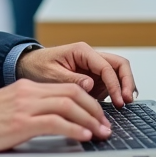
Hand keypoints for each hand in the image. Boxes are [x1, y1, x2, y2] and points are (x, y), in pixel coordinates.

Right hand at [0, 80, 110, 156]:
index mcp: (27, 88)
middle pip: (73, 92)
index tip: (98, 116)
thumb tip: (57, 124)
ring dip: (90, 119)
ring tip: (101, 133)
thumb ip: (31, 111)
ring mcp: (25, 106)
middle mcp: (28, 92)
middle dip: (94, 109)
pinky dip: (74, 128)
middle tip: (105, 125)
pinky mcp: (21, 122)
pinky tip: (84, 136)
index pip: (67, 87)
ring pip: (68, 105)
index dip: (88, 101)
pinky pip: (55, 122)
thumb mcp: (9, 110)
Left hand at [15, 43, 136, 106]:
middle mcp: (91, 57)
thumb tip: (90, 85)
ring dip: (123, 87)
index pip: (107, 66)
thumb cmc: (37, 67)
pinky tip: (116, 104)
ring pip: (118, 73)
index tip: (119, 100)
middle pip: (119, 65)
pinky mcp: (93, 78)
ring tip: (125, 105)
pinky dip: (115, 92)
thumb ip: (71, 80)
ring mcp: (93, 67)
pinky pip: (110, 83)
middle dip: (127, 82)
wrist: (28, 66)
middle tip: (128, 101)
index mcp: (82, 51)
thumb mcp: (51, 75)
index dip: (115, 84)